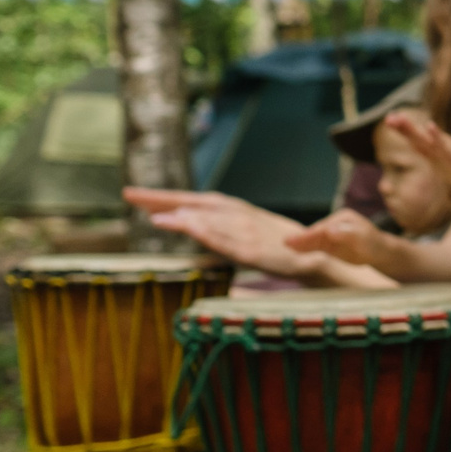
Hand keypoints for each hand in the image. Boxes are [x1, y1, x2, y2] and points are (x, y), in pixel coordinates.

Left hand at [125, 188, 323, 278]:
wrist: (320, 257)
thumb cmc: (285, 246)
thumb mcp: (251, 233)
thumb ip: (223, 227)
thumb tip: (192, 221)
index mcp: (238, 211)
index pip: (197, 201)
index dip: (167, 197)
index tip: (135, 196)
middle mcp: (240, 216)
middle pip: (197, 204)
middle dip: (164, 199)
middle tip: (129, 194)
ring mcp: (247, 233)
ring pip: (210, 220)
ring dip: (183, 215)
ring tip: (155, 214)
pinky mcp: (254, 251)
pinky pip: (227, 241)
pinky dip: (207, 232)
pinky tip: (189, 228)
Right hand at [285, 208, 390, 266]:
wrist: (381, 253)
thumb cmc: (375, 244)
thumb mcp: (364, 238)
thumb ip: (348, 234)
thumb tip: (330, 230)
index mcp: (343, 218)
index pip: (325, 227)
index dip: (312, 234)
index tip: (301, 238)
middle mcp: (335, 224)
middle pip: (316, 232)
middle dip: (302, 238)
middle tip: (286, 242)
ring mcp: (331, 234)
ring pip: (313, 239)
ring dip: (300, 243)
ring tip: (286, 245)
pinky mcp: (329, 244)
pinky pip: (316, 246)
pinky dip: (306, 248)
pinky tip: (295, 250)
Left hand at [388, 112, 450, 196]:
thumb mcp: (438, 161)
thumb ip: (426, 151)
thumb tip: (412, 143)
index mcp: (433, 148)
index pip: (413, 137)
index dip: (401, 129)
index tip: (388, 118)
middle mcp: (438, 145)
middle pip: (417, 135)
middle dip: (403, 126)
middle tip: (388, 116)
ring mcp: (447, 149)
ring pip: (426, 138)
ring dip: (414, 128)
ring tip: (402, 118)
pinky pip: (444, 145)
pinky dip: (436, 135)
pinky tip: (430, 126)